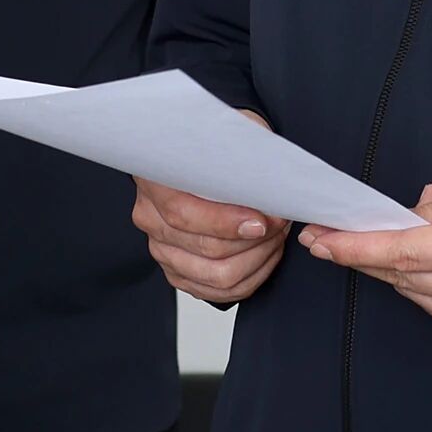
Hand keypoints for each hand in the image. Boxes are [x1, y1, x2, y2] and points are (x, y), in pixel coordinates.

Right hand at [137, 167, 285, 305]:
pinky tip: (264, 256)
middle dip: (255, 241)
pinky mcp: (177, 271)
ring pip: (217, 276)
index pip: (184, 213)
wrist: (191, 165)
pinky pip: (219, 291)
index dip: (226, 223)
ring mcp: (162, 249)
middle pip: (206, 248)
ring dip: (257, 259)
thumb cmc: (208, 154)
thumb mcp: (224, 139)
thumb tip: (270, 176)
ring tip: (275, 238)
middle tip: (279, 223)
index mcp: (155, 183)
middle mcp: (152, 219)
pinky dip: (250, 277)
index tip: (261, 221)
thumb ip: (239, 156)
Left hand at [300, 172, 431, 342]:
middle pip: (403, 277)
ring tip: (378, 244)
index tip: (324, 239)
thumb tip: (404, 217)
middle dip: (360, 257)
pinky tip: (419, 267)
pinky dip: (421, 289)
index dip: (358, 247)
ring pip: (415, 297)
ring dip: (390, 273)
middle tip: (328, 239)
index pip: (406, 251)